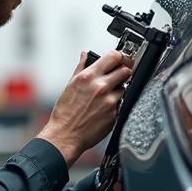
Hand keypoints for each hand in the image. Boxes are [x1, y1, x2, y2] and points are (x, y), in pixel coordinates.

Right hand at [37, 50, 132, 165]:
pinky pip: (121, 103)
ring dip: (119, 88)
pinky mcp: (115, 114)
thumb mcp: (70, 85)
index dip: (120, 56)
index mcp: (89, 76)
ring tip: (106, 95)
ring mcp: (110, 101)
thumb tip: (85, 55)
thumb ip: (81, 67)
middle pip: (126, 70)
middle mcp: (101, 87)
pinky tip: (104, 107)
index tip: (120, 58)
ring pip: (125, 87)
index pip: (114, 56)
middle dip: (124, 70)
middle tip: (119, 74)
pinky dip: (116, 103)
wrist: (66, 135)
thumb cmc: (65, 113)